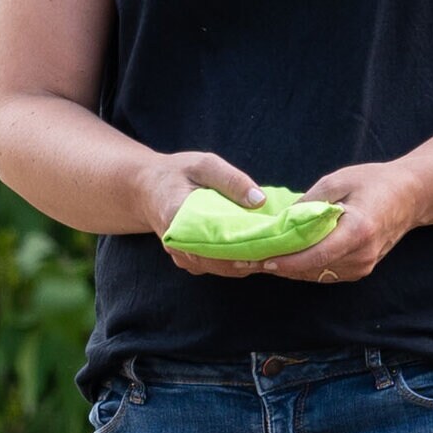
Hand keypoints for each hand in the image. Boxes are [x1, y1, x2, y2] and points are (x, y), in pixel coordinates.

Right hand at [143, 147, 266, 269]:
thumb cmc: (177, 173)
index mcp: (178, 217)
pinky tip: (261, 253)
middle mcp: (178, 244)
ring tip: (278, 252)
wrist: (147, 190)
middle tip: (285, 250)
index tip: (272, 242)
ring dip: (249, 262)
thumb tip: (259, 200)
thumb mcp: (204, 164)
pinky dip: (240, 262)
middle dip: (253, 257)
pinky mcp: (190, 261)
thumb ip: (231, 180)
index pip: (215, 239)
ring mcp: (183, 257)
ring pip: (222, 268)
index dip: (245, 245)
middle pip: (222, 261)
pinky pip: (218, 267)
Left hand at [263, 161, 421, 282]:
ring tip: (258, 259)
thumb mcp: (338, 181)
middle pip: (311, 269)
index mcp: (358, 232)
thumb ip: (309, 202)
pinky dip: (303, 267)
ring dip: (288, 268)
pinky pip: (324, 273)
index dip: (286, 261)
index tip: (260, 259)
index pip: (315, 255)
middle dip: (279, 265)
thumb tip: (279, 221)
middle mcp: (361, 256)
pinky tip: (283, 258)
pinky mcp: (359, 270)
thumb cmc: (374, 182)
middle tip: (246, 259)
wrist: (409, 197)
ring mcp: (362, 267)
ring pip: (315, 274)